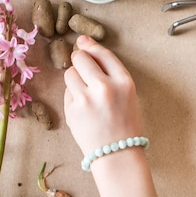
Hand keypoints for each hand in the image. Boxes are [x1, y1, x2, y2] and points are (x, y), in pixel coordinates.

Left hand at [64, 36, 142, 155]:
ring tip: (86, 92)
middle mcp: (105, 88)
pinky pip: (67, 92)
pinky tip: (84, 108)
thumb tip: (83, 44)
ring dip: (75, 78)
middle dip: (79, 60)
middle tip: (83, 68)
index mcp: (124, 82)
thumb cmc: (125, 123)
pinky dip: (73, 95)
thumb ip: (110, 71)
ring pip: (70, 73)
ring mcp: (86, 100)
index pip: (102, 54)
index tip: (82, 42)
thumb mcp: (128, 94)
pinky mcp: (72, 110)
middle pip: (80, 58)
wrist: (117, 154)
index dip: (90, 46)